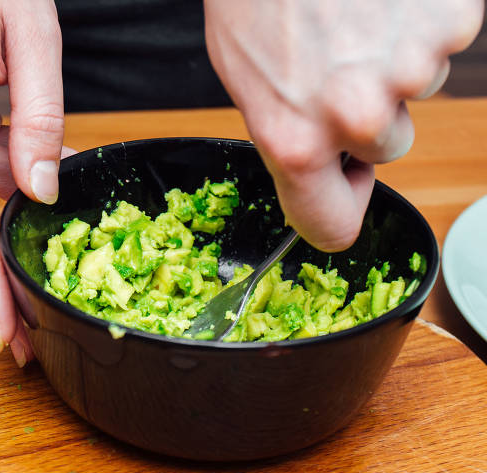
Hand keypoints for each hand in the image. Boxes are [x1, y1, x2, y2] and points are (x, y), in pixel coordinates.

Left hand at [205, 0, 482, 250]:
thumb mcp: (245, 79)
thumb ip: (287, 137)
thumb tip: (323, 170)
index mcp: (294, 141)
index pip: (331, 228)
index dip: (338, 208)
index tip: (340, 188)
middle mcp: (355, 116)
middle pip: (387, 148)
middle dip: (367, 112)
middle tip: (334, 59)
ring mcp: (411, 66)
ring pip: (416, 91)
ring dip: (391, 62)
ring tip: (351, 17)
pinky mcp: (451, 20)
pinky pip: (442, 40)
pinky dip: (417, 22)